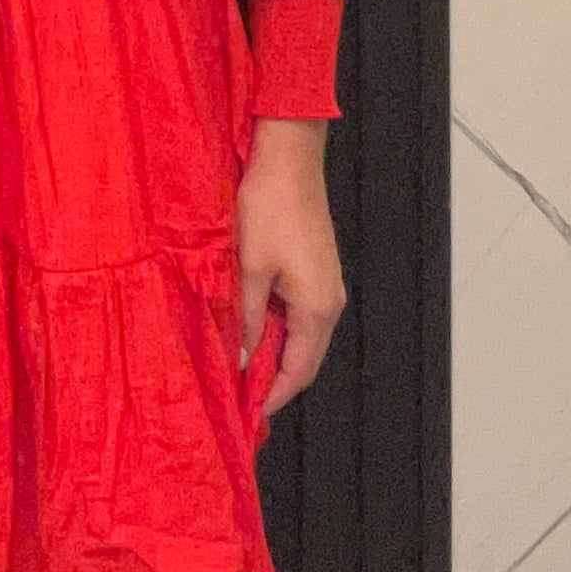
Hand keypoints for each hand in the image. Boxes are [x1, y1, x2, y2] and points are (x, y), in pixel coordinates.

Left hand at [236, 117, 346, 420]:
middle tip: (240, 396)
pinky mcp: (317, 268)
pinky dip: (277, 328)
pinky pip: (299, 313)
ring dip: (274, 352)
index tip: (246, 414)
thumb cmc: (269, 207)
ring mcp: (327, 284)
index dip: (272, 396)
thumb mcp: (249, 269)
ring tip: (240, 365)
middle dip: (274, 380)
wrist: (288, 157)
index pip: (299, 372)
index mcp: (318, 308)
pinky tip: (251, 326)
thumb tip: (241, 361)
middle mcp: (330, 301)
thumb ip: (245, 320)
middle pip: (305, 359)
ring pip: (301, 336)